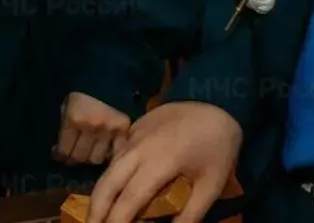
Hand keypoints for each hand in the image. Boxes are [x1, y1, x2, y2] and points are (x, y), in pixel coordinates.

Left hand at [55, 91, 130, 165]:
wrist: (106, 79)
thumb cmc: (80, 94)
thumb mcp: (65, 108)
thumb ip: (64, 129)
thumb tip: (60, 153)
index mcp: (74, 119)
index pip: (64, 150)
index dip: (60, 156)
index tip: (59, 156)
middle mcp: (92, 127)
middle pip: (80, 157)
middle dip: (74, 158)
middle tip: (74, 155)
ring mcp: (109, 130)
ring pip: (97, 159)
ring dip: (91, 157)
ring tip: (89, 151)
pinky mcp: (124, 130)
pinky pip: (115, 153)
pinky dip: (109, 154)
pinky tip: (105, 149)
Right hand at [89, 102, 241, 222]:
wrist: (214, 102)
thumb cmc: (217, 147)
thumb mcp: (212, 184)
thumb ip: (191, 214)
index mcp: (160, 163)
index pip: (130, 198)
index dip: (117, 220)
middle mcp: (139, 150)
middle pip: (108, 183)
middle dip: (96, 209)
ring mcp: (134, 138)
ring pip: (108, 169)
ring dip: (99, 194)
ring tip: (95, 215)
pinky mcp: (134, 130)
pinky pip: (116, 157)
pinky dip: (109, 176)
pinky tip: (111, 190)